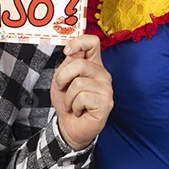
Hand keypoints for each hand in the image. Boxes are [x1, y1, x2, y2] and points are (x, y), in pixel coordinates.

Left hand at [51, 34, 111, 150]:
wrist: (69, 126)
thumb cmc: (67, 101)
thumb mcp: (62, 78)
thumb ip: (68, 63)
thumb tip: (73, 51)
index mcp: (93, 64)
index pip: (92, 42)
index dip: (78, 42)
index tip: (67, 52)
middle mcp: (102, 74)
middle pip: (80, 64)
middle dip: (63, 78)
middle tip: (62, 89)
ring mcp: (106, 88)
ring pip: (78, 83)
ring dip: (68, 97)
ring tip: (73, 104)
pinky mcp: (106, 103)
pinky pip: (82, 98)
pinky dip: (74, 106)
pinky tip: (79, 111)